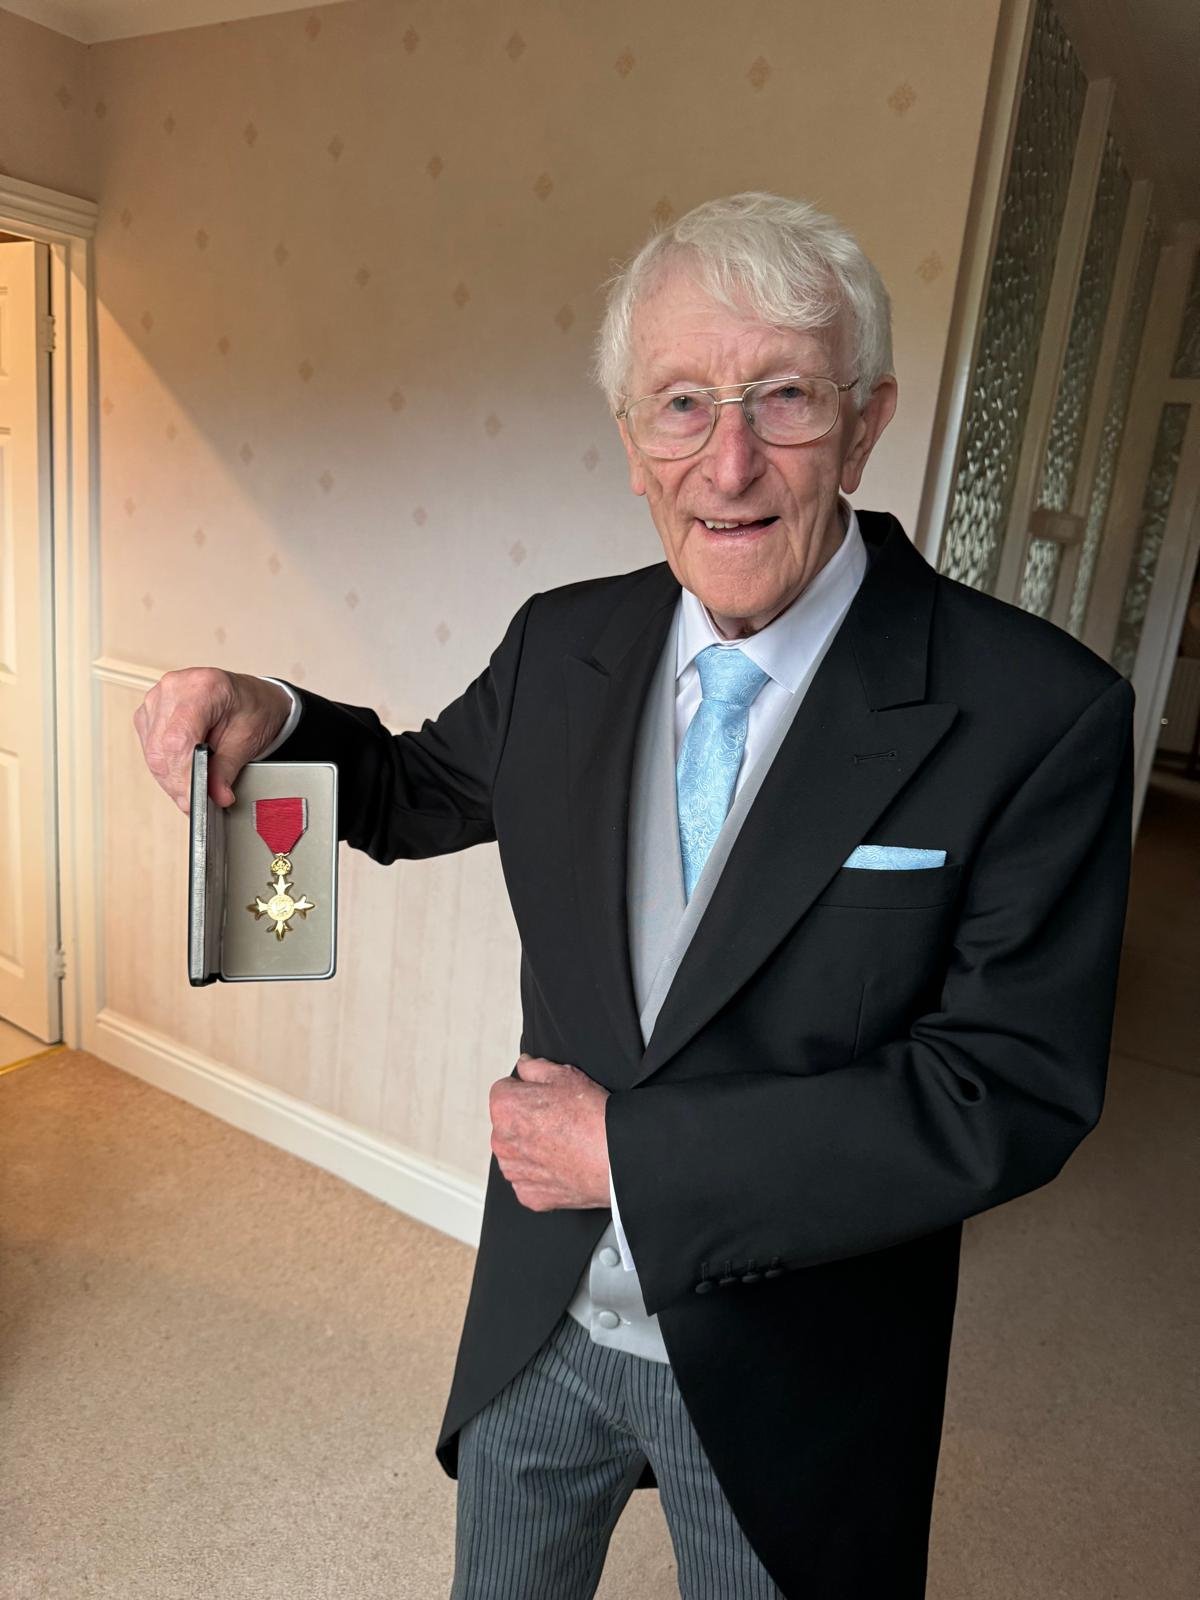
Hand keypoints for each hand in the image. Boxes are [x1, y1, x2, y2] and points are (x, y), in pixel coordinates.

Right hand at [133, 668, 292, 814]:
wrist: (250, 697)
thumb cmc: (253, 708)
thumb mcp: (248, 739)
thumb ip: (227, 769)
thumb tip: (216, 796)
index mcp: (203, 687)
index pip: (178, 739)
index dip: (182, 775)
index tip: (192, 801)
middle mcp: (174, 688)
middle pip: (160, 748)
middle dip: (177, 783)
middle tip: (195, 806)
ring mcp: (157, 699)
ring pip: (152, 752)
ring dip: (170, 779)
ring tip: (193, 790)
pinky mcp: (149, 713)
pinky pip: (149, 748)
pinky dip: (166, 768)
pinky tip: (184, 774)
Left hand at [489, 1055, 610, 1211]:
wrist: (615, 1156)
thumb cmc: (592, 1117)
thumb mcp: (564, 1075)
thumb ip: (535, 1067)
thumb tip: (525, 1065)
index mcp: (504, 1107)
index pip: (504, 1091)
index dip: (526, 1091)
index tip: (544, 1097)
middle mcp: (501, 1141)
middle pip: (507, 1124)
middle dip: (525, 1121)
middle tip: (557, 1120)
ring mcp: (514, 1171)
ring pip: (516, 1153)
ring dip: (530, 1149)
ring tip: (561, 1143)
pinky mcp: (528, 1194)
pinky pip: (527, 1181)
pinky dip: (541, 1175)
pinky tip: (562, 1164)